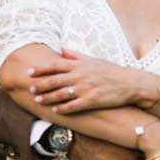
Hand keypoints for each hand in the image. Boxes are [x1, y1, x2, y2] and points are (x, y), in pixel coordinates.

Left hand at [30, 49, 148, 113]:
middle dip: (40, 85)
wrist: (130, 83)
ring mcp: (86, 88)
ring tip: (38, 100)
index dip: (41, 69)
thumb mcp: (93, 59)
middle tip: (30, 89)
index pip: (55, 65)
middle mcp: (81, 75)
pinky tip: (55, 111)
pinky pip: (73, 106)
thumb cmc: (111, 71)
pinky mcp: (92, 100)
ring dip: (48, 98)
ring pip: (61, 94)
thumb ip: (75, 55)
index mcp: (80, 65)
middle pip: (55, 80)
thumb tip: (61, 49)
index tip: (29, 72)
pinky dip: (63, 108)